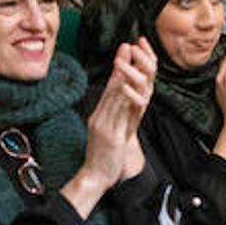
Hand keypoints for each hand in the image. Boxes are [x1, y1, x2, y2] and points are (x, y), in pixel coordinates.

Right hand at [80, 40, 155, 189]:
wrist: (93, 178)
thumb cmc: (101, 158)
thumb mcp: (106, 134)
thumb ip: (113, 118)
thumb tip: (121, 104)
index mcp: (98, 116)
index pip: (109, 89)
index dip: (117, 69)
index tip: (123, 51)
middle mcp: (100, 118)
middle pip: (112, 88)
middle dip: (120, 66)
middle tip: (126, 46)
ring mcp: (105, 126)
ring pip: (115, 98)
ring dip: (123, 77)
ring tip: (128, 60)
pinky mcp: (111, 137)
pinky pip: (120, 116)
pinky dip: (126, 101)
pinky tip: (132, 89)